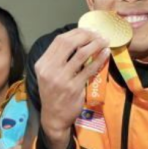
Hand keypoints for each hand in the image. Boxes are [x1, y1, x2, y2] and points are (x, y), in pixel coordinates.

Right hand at [34, 29, 109, 148]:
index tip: (89, 31)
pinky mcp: (73, 88)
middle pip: (69, 43)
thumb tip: (78, 39)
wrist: (54, 117)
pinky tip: (105, 54)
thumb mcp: (48, 75)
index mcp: (42, 64)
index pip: (59, 40)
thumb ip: (57, 59)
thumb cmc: (53, 94)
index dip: (76, 32)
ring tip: (104, 41)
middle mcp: (49, 69)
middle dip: (86, 35)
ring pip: (80, 54)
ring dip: (95, 44)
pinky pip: (89, 69)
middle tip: (98, 35)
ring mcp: (61, 79)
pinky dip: (99, 59)